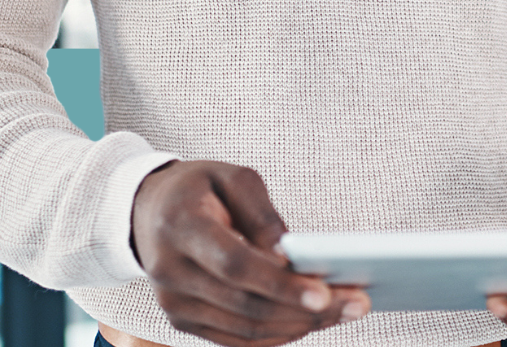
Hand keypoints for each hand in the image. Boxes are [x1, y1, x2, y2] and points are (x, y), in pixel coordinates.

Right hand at [131, 160, 369, 346]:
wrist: (147, 212)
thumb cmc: (199, 188)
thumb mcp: (232, 177)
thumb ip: (262, 213)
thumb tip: (290, 255)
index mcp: (183, 228)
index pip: (236, 266)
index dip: (281, 284)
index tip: (326, 293)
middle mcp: (172, 272)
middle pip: (247, 305)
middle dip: (307, 310)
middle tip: (359, 304)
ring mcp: (175, 303)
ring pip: (246, 329)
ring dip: (301, 325)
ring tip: (347, 311)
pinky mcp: (183, 321)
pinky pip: (238, 339)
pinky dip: (279, 334)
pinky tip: (313, 321)